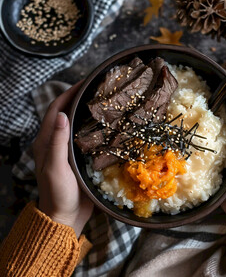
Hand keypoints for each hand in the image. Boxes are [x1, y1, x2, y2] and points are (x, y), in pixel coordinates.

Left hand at [33, 82, 93, 236]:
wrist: (65, 216)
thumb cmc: (58, 193)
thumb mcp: (55, 168)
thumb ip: (57, 142)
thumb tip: (63, 115)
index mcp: (46, 142)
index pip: (56, 110)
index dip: (68, 94)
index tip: (84, 83)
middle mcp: (55, 142)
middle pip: (65, 113)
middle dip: (78, 99)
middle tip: (97, 90)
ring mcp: (67, 150)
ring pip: (76, 124)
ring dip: (85, 111)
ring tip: (102, 103)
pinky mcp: (78, 157)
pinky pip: (84, 136)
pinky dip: (92, 126)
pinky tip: (105, 125)